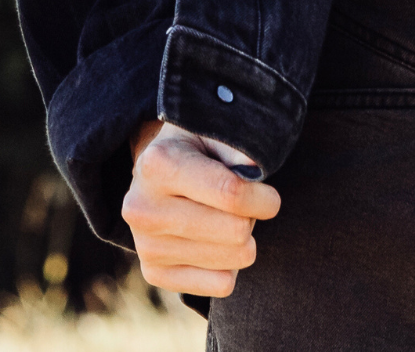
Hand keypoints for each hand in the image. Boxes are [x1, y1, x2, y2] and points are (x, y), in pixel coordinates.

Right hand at [122, 118, 280, 296]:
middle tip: (247, 204)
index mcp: (159, 164)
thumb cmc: (197, 146)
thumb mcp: (214, 130)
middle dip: (253, 217)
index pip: (231, 193)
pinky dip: (231, 266)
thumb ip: (238, 146)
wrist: (157, 173)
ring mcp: (145, 245)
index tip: (271, 197)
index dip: (263, 198)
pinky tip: (218, 243)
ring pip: (231, 261)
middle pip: (235, 232)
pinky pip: (221, 285)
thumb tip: (254, 171)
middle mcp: (143, 208)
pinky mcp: (154, 273)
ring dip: (243, 241)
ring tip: (229, 218)